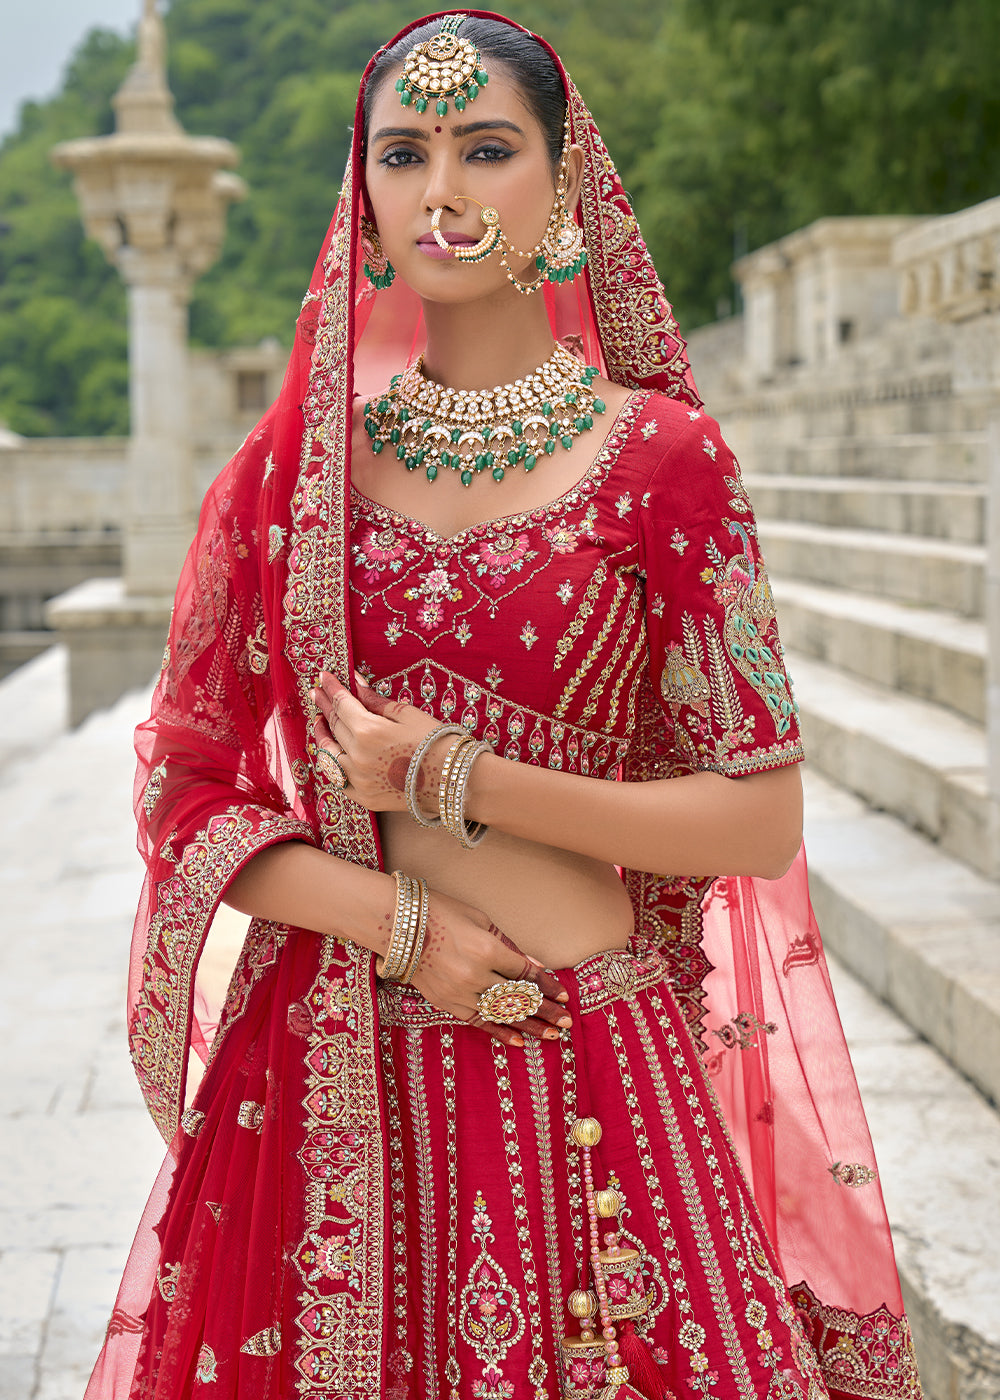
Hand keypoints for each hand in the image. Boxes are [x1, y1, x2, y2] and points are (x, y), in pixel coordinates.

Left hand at [311, 671, 446, 813]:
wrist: (455, 782)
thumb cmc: (437, 742)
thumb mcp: (408, 715)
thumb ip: (376, 701)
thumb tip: (356, 683)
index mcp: (368, 731)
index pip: (342, 704)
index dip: (331, 689)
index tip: (323, 678)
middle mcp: (357, 756)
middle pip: (334, 726)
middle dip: (325, 707)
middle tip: (317, 694)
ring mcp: (359, 780)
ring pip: (329, 755)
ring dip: (323, 736)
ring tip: (320, 723)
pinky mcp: (364, 797)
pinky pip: (339, 779)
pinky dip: (333, 764)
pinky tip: (333, 755)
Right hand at [396, 889, 571, 1048]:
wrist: (398, 926)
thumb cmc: (442, 913)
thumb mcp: (480, 920)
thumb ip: (509, 946)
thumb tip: (535, 965)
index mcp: (487, 949)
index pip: (525, 973)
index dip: (547, 985)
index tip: (563, 995)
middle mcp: (475, 975)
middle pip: (518, 998)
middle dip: (546, 1011)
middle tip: (568, 1021)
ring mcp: (459, 992)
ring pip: (502, 1015)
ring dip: (530, 1026)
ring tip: (553, 1035)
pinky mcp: (446, 1003)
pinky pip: (478, 1022)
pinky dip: (499, 1032)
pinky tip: (519, 1041)